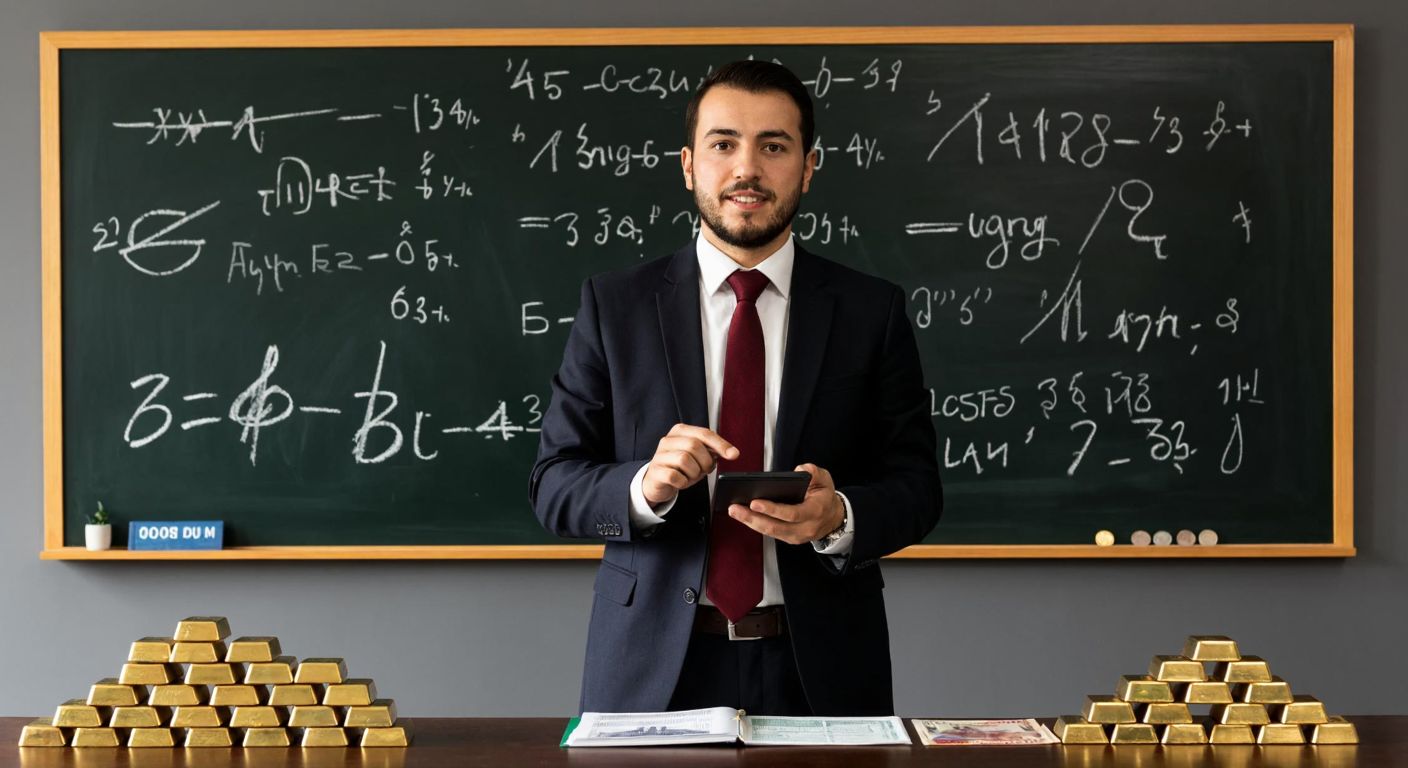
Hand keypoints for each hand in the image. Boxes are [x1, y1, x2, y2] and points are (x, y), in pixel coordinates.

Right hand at [642, 424, 738, 505]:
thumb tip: (730, 452)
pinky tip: (681, 482)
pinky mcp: (655, 471)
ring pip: (684, 459)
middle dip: (705, 461)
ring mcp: (659, 455)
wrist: (657, 482)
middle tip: (704, 470)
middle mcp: (668, 440)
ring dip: (694, 472)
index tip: (734, 454)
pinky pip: (675, 476)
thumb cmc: (680, 468)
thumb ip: (711, 451)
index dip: (721, 444)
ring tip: (690, 476)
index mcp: (680, 431)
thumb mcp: (697, 457)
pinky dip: (683, 482)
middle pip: (694, 445)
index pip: (704, 433)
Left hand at [728, 463, 843, 544]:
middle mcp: (805, 528)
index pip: (791, 513)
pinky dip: (755, 524)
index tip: (754, 502)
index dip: (772, 509)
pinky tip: (743, 515)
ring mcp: (796, 536)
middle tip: (734, 508)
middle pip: (775, 527)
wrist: (833, 518)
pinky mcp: (789, 539)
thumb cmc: (825, 496)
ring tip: (734, 511)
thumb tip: (799, 470)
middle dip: (752, 518)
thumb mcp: (825, 479)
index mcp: (815, 512)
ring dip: (750, 522)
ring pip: (770, 532)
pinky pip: (770, 533)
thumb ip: (814, 473)